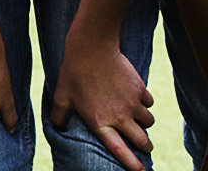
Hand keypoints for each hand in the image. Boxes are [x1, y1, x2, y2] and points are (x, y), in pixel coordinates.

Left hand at [51, 41, 152, 170]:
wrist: (92, 48)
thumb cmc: (73, 73)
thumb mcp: (61, 96)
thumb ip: (59, 116)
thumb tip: (58, 128)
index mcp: (100, 122)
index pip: (120, 150)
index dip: (132, 164)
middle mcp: (120, 116)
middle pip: (142, 141)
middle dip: (145, 147)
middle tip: (144, 146)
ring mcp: (132, 103)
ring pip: (148, 122)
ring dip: (144, 124)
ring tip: (137, 119)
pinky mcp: (140, 89)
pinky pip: (149, 103)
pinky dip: (145, 104)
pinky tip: (135, 98)